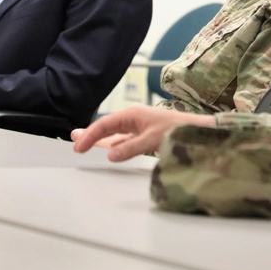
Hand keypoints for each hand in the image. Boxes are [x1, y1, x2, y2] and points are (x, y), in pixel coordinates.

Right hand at [71, 105, 213, 161]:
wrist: (197, 129)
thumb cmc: (177, 129)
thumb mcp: (152, 140)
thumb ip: (130, 148)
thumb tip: (109, 154)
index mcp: (132, 114)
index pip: (104, 125)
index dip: (89, 136)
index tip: (78, 147)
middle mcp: (133, 118)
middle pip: (106, 127)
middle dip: (90, 133)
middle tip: (73, 140)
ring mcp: (139, 126)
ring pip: (114, 133)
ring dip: (101, 139)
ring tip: (85, 143)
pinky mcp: (145, 134)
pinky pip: (124, 139)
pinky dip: (114, 144)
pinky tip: (110, 149)